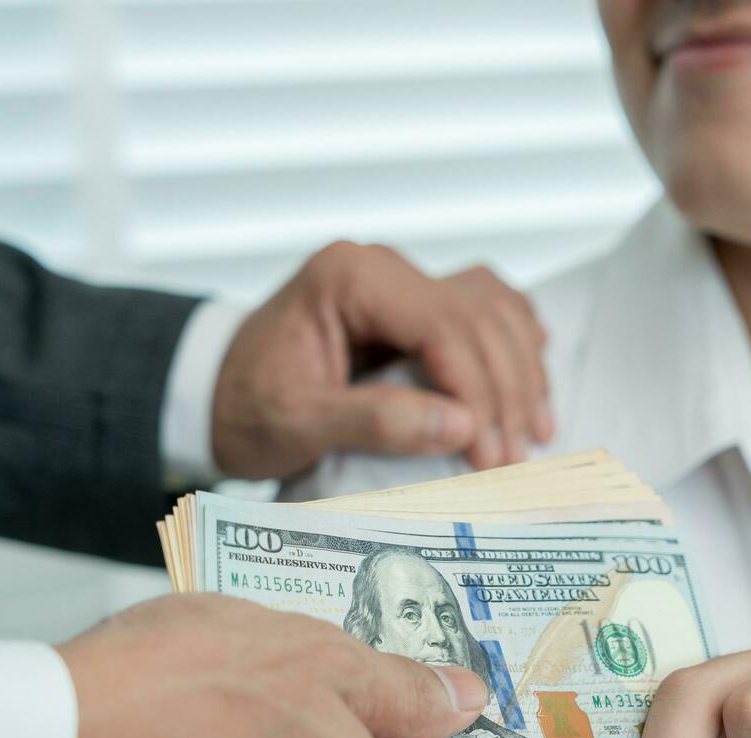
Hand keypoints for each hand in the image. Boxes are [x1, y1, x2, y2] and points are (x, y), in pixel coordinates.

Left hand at [212, 242, 551, 478]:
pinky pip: (484, 309)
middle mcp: (382, 267)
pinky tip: (534, 377)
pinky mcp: (413, 304)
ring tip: (537, 429)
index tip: (493, 454)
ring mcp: (402, 280)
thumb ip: (374, 421)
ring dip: (522, 367)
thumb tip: (461, 427)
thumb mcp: (295, 423)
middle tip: (517, 457)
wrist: (213, 393)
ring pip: (492, 308)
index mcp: (349, 278)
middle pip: (476, 318)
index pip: (442, 326)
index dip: (479, 392)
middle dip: (505, 391)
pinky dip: (514, 343)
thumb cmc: (243, 406)